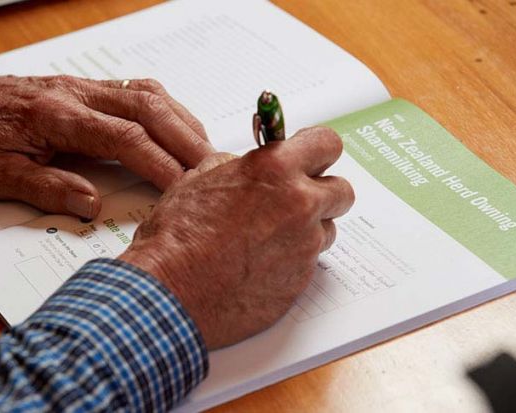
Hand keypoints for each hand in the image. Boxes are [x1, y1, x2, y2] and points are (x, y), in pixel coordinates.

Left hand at [0, 74, 212, 217]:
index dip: (160, 163)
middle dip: (185, 139)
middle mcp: (76, 95)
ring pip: (146, 94)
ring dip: (180, 121)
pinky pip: (134, 90)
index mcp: (56, 118)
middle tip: (213, 169)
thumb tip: (92, 205)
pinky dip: (163, 109)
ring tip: (203, 150)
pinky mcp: (82, 88)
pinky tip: (174, 127)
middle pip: (147, 108)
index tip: (184, 188)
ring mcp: (81, 87)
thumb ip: (46, 188)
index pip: (124, 138)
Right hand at [119, 127, 354, 348]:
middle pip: (341, 190)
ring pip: (326, 230)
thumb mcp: (197, 181)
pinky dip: (289, 262)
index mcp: (275, 170)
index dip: (317, 151)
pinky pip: (307, 264)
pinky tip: (257, 265)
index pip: (327, 144)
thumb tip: (243, 166)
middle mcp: (299, 204)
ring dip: (307, 231)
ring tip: (267, 240)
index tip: (309, 157)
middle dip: (321, 193)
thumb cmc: (178, 236)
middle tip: (293, 201)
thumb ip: (233, 167)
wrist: (173, 290)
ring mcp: (304, 246)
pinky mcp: (301, 281)